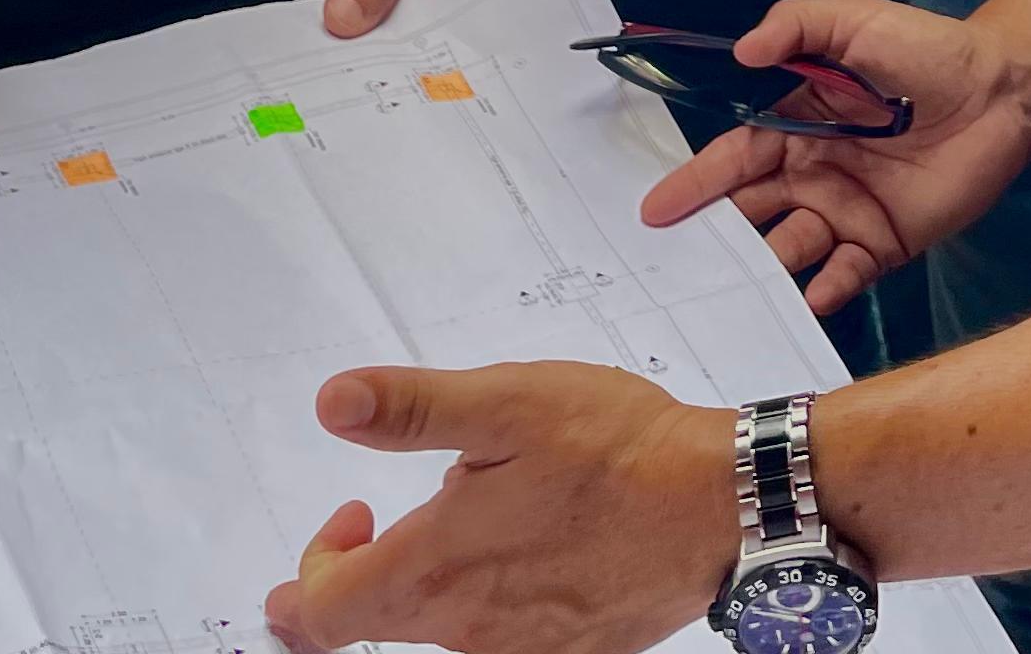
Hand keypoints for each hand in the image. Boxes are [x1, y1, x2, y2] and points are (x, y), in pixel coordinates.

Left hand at [266, 361, 728, 653]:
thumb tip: (334, 402)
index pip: (323, 611)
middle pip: (374, 627)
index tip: (350, 513)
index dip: (313, 567)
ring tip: (474, 516)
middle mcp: (466, 628)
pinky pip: (502, 639)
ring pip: (440, 631)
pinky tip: (528, 548)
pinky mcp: (566, 652)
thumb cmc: (616, 450)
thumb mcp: (507, 402)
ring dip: (431, 582)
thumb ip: (411, 408)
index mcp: (436, 568)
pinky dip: (490, 601)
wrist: (718, 504)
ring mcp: (517, 649)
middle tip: (367, 529)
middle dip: (356, 578)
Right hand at [642, 0, 1030, 313]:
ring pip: (791, 247)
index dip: (696, 182)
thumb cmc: (928, 51)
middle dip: (715, 235)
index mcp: (798, 125)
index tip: (655, 211)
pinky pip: (848, 273)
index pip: (736, 158)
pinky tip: (813, 296)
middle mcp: (814, 175)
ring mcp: (849, 212)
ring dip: (763, 268)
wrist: (1003, 90)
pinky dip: (828, 288)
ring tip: (733, 292)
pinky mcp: (887, 242)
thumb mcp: (856, 23)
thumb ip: (798, 28)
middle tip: (675, 266)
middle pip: (752, 211)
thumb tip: (743, 50)